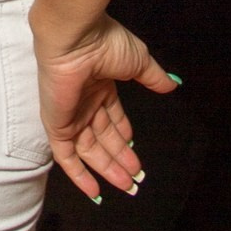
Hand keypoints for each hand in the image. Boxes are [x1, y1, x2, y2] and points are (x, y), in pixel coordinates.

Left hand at [33, 11, 177, 201]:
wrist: (76, 38)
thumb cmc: (106, 43)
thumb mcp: (138, 61)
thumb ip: (153, 77)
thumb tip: (173, 85)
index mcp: (100, 86)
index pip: (113, 118)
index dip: (125, 137)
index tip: (136, 154)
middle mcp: (84, 102)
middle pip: (103, 138)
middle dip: (119, 158)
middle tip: (135, 178)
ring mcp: (70, 114)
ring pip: (89, 150)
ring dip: (107, 169)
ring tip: (127, 185)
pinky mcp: (57, 125)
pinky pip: (66, 156)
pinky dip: (79, 175)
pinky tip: (94, 191)